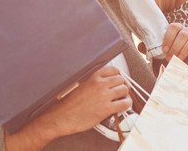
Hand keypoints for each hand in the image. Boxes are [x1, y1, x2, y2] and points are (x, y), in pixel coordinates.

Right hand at [5, 65, 130, 149]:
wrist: (61, 117)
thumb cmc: (68, 103)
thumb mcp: (79, 84)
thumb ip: (92, 81)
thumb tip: (103, 80)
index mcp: (92, 76)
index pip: (114, 70)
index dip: (117, 76)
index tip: (116, 81)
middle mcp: (99, 84)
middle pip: (121, 79)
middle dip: (121, 85)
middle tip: (118, 92)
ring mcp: (103, 96)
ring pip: (124, 90)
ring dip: (124, 95)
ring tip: (119, 99)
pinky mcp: (106, 109)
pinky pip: (124, 103)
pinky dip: (126, 104)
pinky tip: (122, 106)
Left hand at [162, 23, 187, 61]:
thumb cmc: (180, 55)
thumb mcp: (172, 51)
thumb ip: (168, 50)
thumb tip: (161, 56)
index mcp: (179, 30)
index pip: (174, 27)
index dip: (168, 38)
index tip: (164, 50)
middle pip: (183, 34)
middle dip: (175, 48)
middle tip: (170, 58)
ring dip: (185, 49)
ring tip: (179, 58)